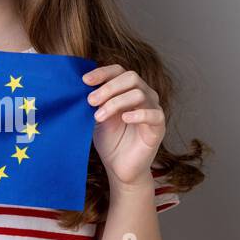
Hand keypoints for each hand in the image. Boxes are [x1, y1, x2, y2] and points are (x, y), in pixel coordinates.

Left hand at [83, 64, 165, 185]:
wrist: (119, 168)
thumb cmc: (110, 141)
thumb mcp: (97, 116)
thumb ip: (94, 101)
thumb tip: (80, 85)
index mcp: (128, 90)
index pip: (119, 71)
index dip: (103, 72)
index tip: (85, 81)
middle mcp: (144, 95)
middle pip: (131, 77)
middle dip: (108, 87)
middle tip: (90, 101)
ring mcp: (153, 110)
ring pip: (139, 93)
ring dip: (115, 102)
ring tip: (99, 116)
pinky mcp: (159, 127)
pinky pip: (153, 114)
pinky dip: (138, 114)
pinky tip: (124, 118)